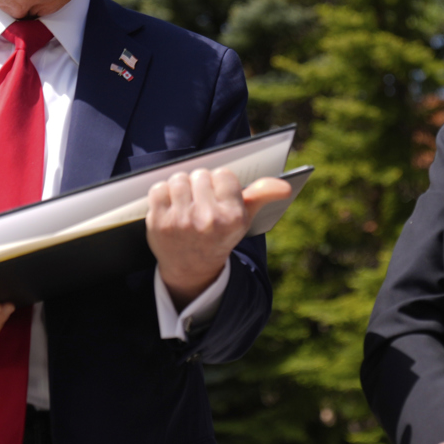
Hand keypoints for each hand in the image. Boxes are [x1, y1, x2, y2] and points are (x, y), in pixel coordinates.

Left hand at [147, 168, 290, 308]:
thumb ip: (262, 195)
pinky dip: (163, 193)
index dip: (220, 182)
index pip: (224, 174)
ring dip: (181, 186)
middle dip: (200, 183)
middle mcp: (208, 220)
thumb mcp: (245, 219)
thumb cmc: (220, 235)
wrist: (192, 268)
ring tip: (186, 201)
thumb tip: (285, 185)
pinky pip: (158, 188)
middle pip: (201, 174)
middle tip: (201, 200)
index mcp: (232, 217)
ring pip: (179, 179)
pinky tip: (171, 205)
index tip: (219, 195)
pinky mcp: (159, 222)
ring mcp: (181, 221)